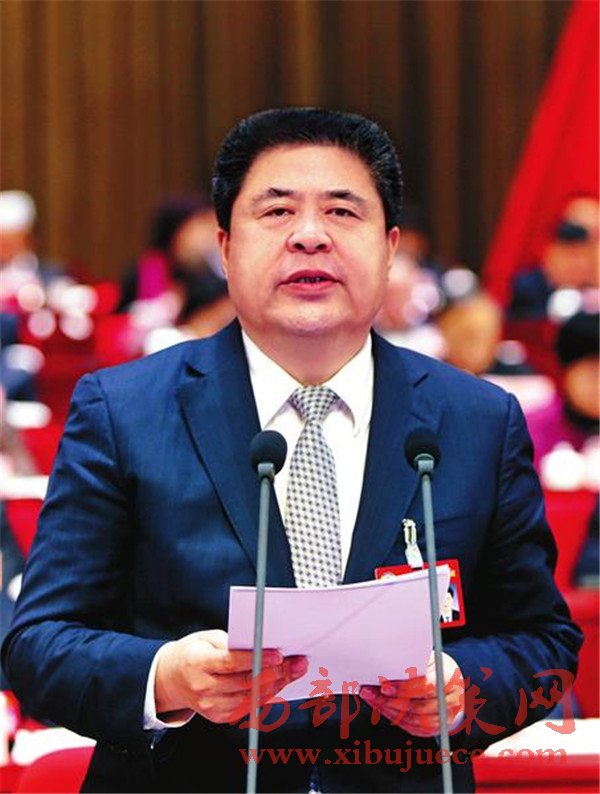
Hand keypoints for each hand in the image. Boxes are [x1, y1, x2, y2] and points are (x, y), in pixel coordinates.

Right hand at [155, 629, 307, 722]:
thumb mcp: (207, 638)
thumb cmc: (193, 653)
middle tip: (297, 662)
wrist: (171, 679)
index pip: (232, 663)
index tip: (278, 655)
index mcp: (197, 663)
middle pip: (246, 683)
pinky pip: (248, 706)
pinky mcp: (218, 716)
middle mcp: (203, 688)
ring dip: (277, 685)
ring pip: (251, 698)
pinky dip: (266, 695)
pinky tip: (278, 683)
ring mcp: (210, 706)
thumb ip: (232, 643)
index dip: (257, 659)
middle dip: (276, 672)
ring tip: (293, 671)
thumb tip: (262, 645)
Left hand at [360, 652, 463, 736]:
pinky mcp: (434, 728)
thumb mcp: (427, 659)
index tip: (384, 686)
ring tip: (371, 699)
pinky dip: (394, 718)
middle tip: (369, 692)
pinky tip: (381, 708)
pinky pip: (413, 728)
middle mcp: (450, 702)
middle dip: (390, 701)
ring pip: (414, 720)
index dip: (404, 689)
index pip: (426, 688)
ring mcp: (444, 718)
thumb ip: (412, 664)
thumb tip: (385, 664)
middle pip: (418, 707)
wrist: (451, 681)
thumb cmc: (434, 666)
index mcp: (450, 680)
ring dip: (388, 710)